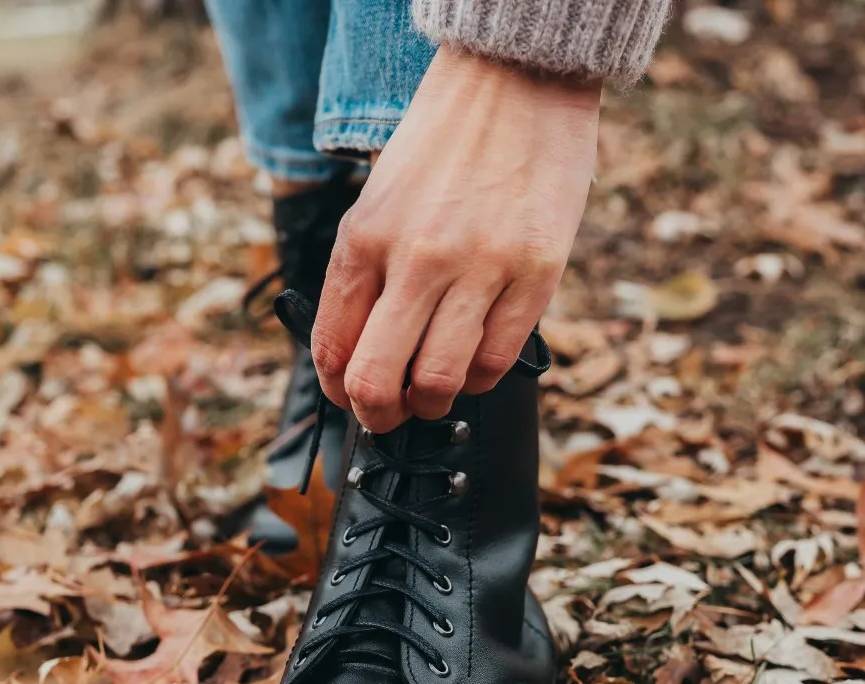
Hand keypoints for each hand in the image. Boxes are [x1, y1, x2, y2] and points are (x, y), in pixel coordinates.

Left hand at [312, 45, 600, 431]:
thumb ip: (363, 279)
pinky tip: (473, 361)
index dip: (337, 389)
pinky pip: (495, 361)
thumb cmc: (441, 148)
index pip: (332, 346)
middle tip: (388, 416)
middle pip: (378, 381)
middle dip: (377, 416)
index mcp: (363, 238)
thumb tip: (357, 359)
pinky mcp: (535, 273)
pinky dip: (478, 378)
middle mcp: (416, 257)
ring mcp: (479, 267)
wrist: (517, 82)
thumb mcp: (377, 204)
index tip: (348, 396)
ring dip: (431, 403)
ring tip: (434, 390)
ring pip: (440, 382)